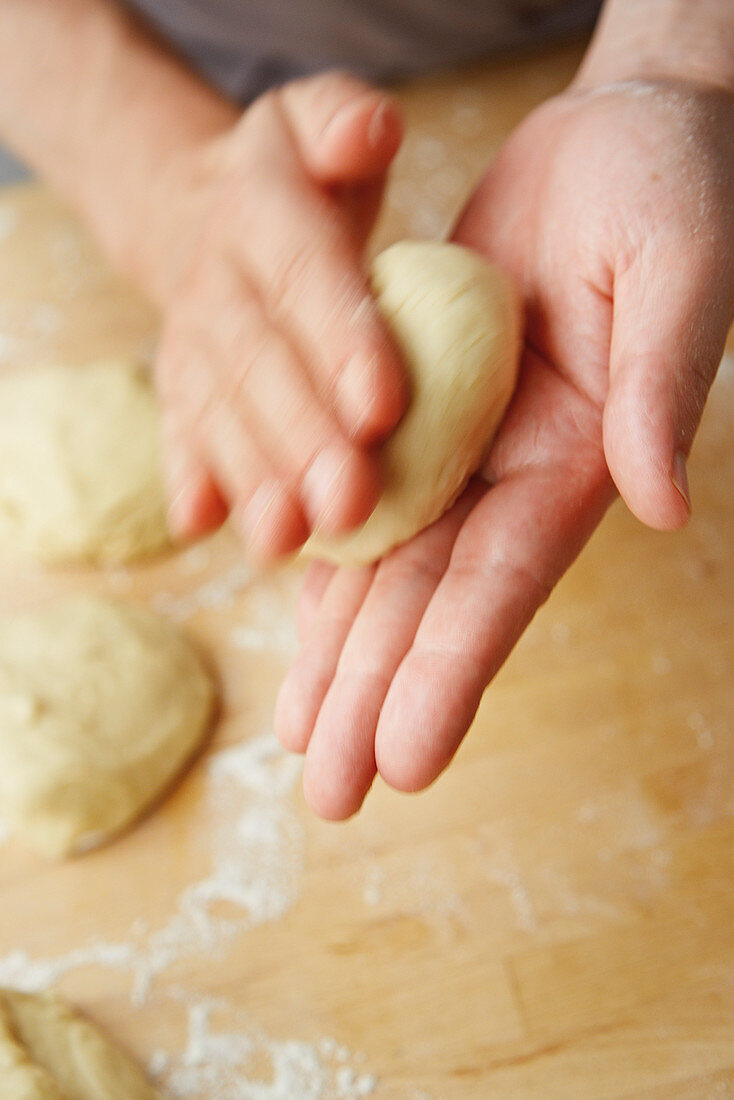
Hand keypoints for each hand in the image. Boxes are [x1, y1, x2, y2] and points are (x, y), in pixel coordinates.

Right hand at [147, 72, 406, 556]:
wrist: (204, 212)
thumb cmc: (298, 180)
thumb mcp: (320, 123)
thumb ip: (346, 121)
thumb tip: (373, 129)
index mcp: (264, 212)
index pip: (308, 277)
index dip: (342, 342)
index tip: (384, 410)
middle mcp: (220, 282)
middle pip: (261, 364)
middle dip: (304, 438)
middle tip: (349, 501)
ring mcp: (192, 341)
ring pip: (219, 412)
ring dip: (251, 478)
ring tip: (284, 538)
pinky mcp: (179, 387)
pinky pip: (178, 430)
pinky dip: (187, 478)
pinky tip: (202, 525)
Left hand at [275, 76, 733, 817]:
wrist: (615, 140)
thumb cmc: (666, 193)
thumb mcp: (675, 274)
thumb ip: (661, 387)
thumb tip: (663, 506)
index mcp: (574, 462)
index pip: (504, 585)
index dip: (454, 671)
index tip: (409, 761)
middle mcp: (511, 475)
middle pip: (431, 604)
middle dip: (380, 698)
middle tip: (332, 796)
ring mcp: (462, 449)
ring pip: (386, 569)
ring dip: (341, 657)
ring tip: (298, 742)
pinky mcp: (418, 409)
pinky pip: (364, 496)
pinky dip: (329, 563)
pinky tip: (298, 627)